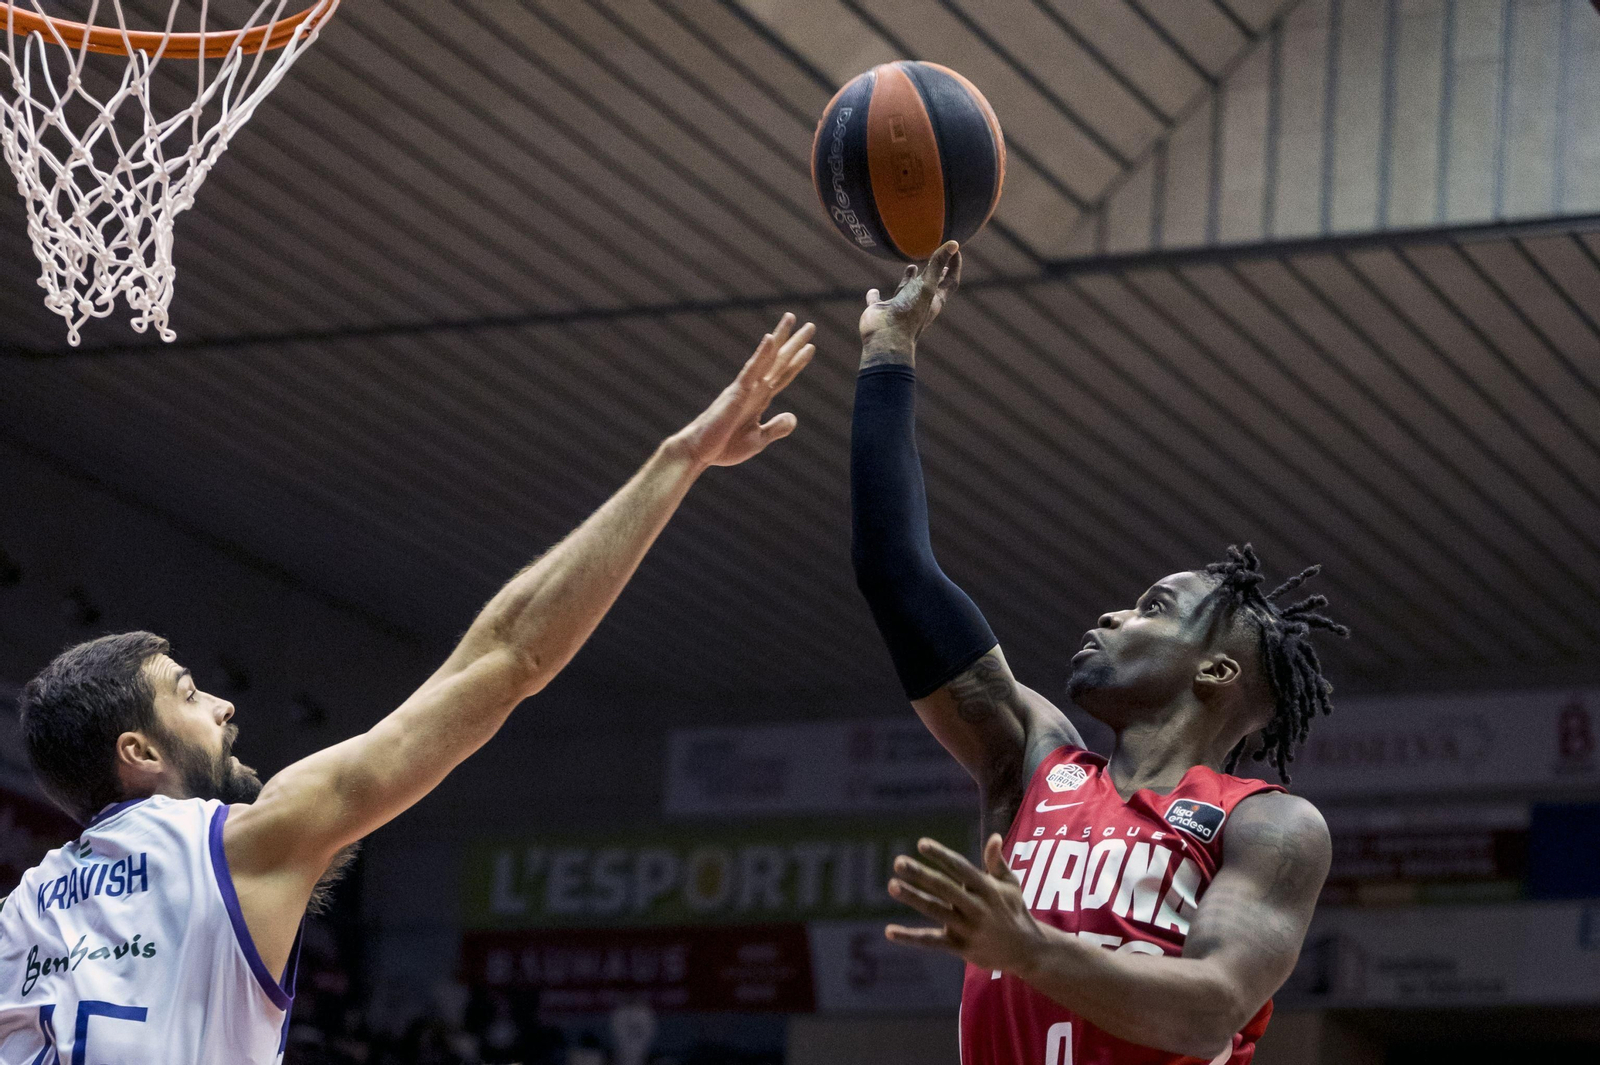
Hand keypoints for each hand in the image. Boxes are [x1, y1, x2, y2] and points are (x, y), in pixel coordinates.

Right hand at [668, 312, 814, 467]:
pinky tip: (770, 339)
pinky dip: (762, 354)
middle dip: (794, 343)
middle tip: (810, 325)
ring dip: (781, 339)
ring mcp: (746, 388)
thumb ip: (775, 428)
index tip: (810, 347)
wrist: (699, 451)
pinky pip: (751, 370)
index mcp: (759, 400)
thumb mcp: (757, 440)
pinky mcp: (736, 393)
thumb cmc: (724, 446)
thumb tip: (793, 417)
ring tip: (792, 318)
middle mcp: (754, 389)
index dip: (797, 361)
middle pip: (779, 361)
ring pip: (768, 359)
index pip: (782, 376)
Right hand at [859, 240, 961, 363]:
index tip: (955, 249)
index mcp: (933, 299)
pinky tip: (873, 291)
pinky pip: (877, 301)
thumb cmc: (909, 314)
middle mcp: (918, 302)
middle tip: (939, 258)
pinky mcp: (880, 310)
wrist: (886, 339)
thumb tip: (954, 243)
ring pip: (906, 290)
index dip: (954, 265)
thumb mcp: (926, 286)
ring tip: (912, 266)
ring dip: (909, 279)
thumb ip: (937, 264)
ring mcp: (899, 307)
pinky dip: (874, 295)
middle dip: (935, 271)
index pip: (950, 280)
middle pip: (930, 284)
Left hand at [886, 833, 1051, 975]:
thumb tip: (994, 836)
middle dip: (920, 874)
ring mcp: (968, 928)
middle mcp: (977, 908)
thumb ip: (997, 862)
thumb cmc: (1015, 910)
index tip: (921, 843)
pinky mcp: (960, 947)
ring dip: (913, 898)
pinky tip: (890, 931)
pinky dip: (910, 937)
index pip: (960, 868)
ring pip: (936, 911)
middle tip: (898, 862)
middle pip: (944, 888)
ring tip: (892, 885)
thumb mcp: (1011, 884)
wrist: (1028, 950)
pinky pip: (931, 942)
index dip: (941, 855)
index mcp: (988, 889)